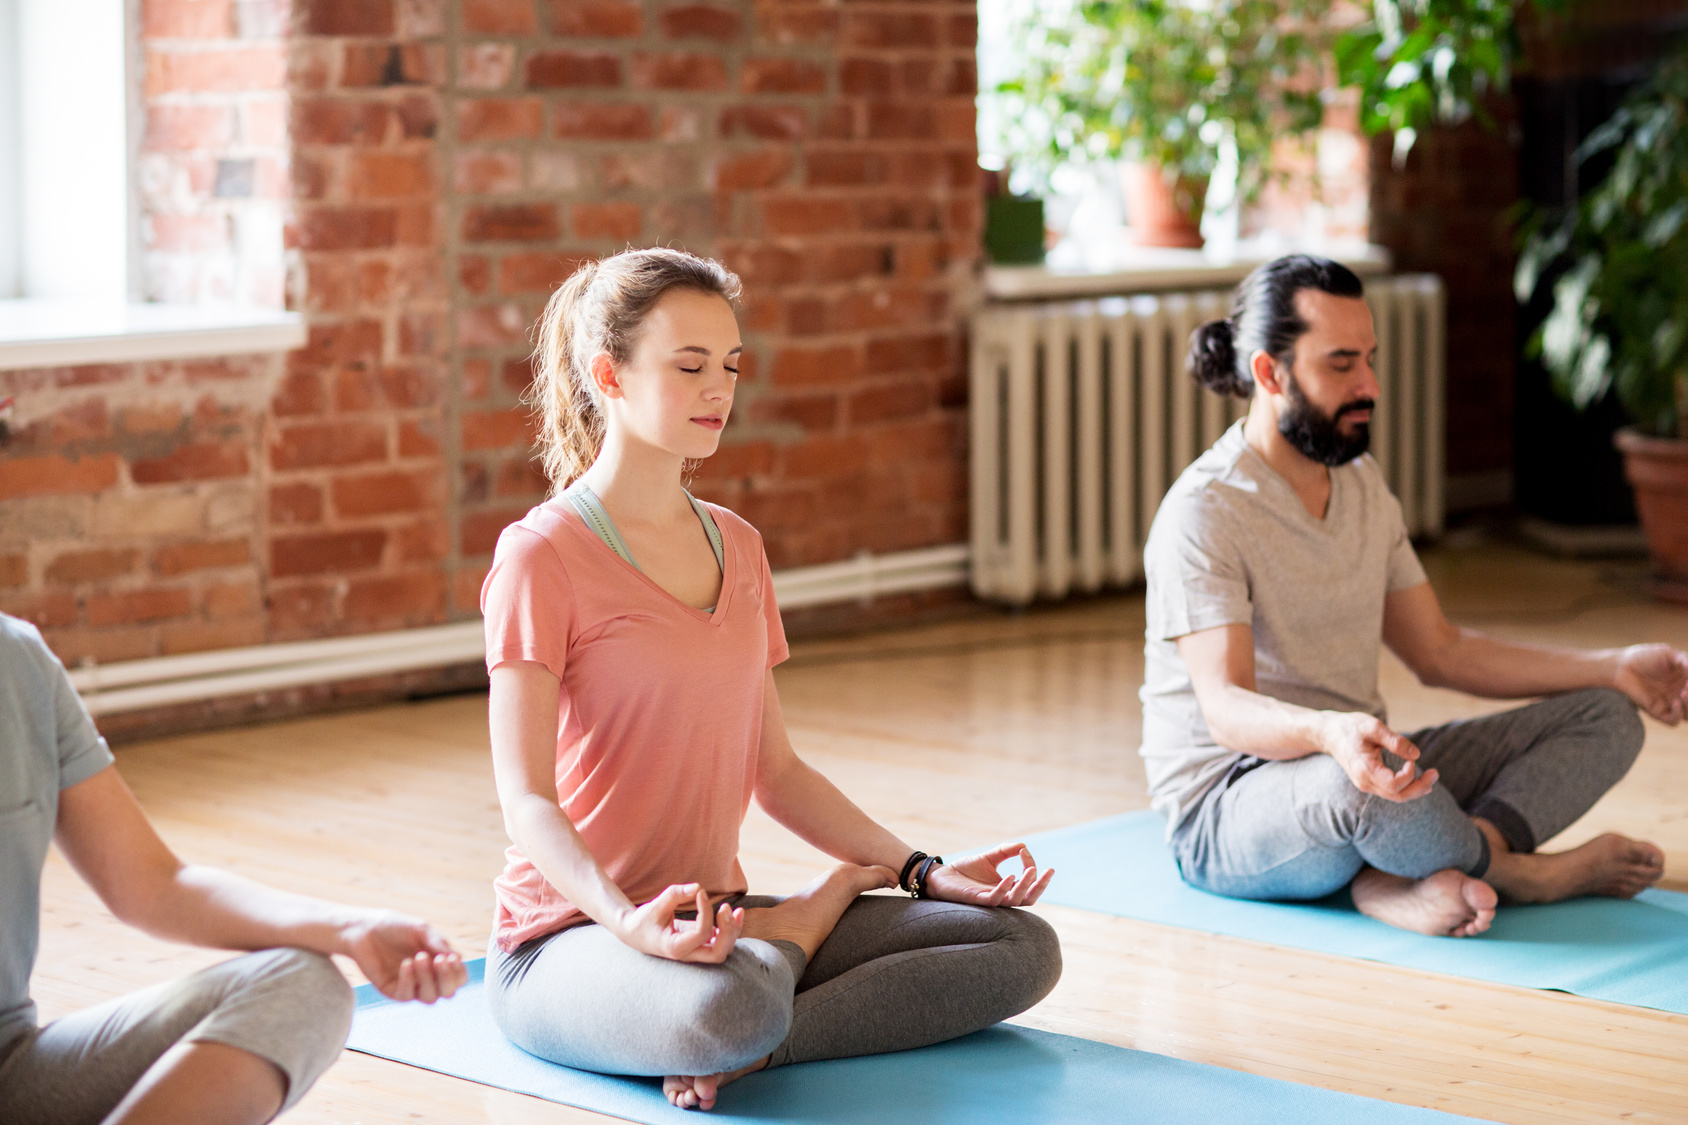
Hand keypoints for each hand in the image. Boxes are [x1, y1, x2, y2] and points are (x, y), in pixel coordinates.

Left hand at [342, 912, 466, 1002]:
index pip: (458, 978)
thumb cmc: (395, 927)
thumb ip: (439, 943)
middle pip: (448, 992)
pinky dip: (409, 980)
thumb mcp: (422, 930)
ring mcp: (410, 986)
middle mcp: (427, 978)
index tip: (451, 957)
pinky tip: (405, 964)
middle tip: (440, 960)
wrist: (365, 929)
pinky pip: (406, 995)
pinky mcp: (392, 991)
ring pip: (429, 998)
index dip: (458, 972)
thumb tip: (459, 958)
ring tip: (419, 957)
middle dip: (447, 979)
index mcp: (438, 963)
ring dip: (428, 979)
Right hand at [615, 884, 742, 963]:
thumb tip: (697, 887)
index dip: (706, 911)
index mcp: (675, 948)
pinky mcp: (701, 945)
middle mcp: (688, 954)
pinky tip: (735, 913)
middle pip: (718, 953)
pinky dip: (731, 929)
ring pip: (724, 950)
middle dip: (728, 932)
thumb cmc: (644, 920)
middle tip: (725, 908)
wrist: (636, 933)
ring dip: (733, 931)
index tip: (700, 893)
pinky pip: (722, 942)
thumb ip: (675, 895)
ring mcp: (696, 952)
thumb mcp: (655, 906)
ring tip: (737, 910)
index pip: (701, 934)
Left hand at [923, 843, 1052, 906]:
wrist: (941, 876)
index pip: (1028, 884)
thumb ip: (1005, 851)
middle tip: (1048, 871)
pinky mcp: (977, 900)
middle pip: (1029, 898)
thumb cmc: (965, 871)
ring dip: (1025, 886)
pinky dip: (1004, 888)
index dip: (1031, 869)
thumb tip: (1023, 846)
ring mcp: (990, 900)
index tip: (1025, 852)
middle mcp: (1002, 897)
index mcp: (1007, 889)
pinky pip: (995, 899)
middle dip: (1040, 886)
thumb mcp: (989, 857)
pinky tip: (1010, 876)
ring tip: (1032, 870)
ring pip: (1015, 900)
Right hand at [1318, 712, 1435, 802]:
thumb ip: (1395, 741)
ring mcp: (1366, 784)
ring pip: (1396, 796)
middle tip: (1435, 773)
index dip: (1409, 773)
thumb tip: (1417, 754)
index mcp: (1365, 770)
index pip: (1395, 784)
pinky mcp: (1369, 782)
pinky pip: (1391, 792)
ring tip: (1432, 776)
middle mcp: (1365, 782)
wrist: (1328, 733)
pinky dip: (1407, 788)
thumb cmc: (1350, 727)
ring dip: (1416, 789)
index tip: (1411, 756)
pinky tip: (1419, 780)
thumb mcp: (1373, 727)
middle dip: (1420, 787)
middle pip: (1398, 796)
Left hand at [1614, 643, 1687, 723]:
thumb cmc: (1644, 657)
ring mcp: (1669, 704)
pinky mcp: (1656, 711)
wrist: (1621, 665)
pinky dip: (1678, 714)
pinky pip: (1673, 721)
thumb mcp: (1668, 654)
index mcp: (1687, 681)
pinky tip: (1676, 702)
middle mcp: (1681, 694)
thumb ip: (1684, 661)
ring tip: (1684, 692)